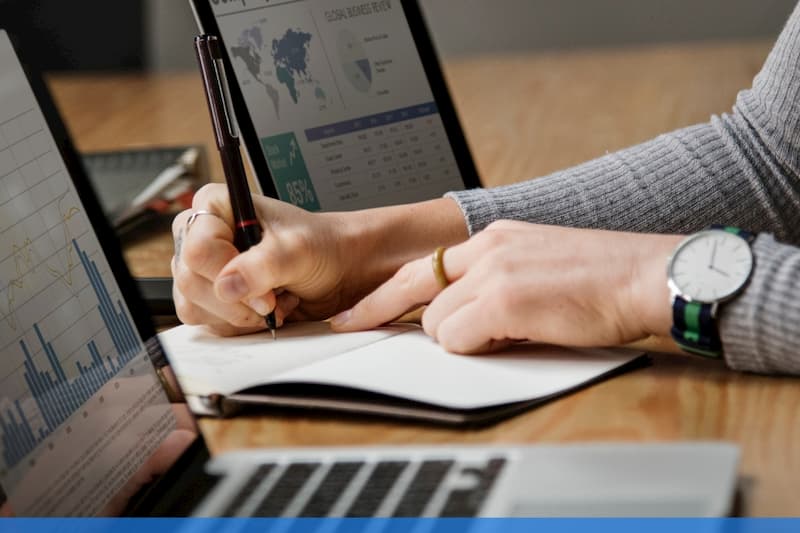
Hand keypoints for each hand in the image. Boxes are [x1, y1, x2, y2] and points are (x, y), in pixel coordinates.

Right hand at [171, 184, 467, 335]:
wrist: (337, 270)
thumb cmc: (321, 247)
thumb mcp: (298, 250)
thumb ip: (264, 265)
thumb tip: (227, 285)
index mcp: (215, 206)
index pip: (198, 248)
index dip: (228, 274)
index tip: (265, 290)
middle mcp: (202, 234)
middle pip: (191, 280)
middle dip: (236, 301)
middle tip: (272, 300)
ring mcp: (203, 268)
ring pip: (194, 305)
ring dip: (237, 314)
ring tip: (273, 301)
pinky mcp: (210, 296)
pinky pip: (206, 321)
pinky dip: (237, 324)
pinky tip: (264, 310)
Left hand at [333, 220, 681, 352]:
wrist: (649, 275)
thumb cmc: (605, 279)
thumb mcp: (539, 263)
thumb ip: (497, 280)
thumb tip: (467, 314)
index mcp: (495, 237)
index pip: (423, 265)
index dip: (383, 293)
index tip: (355, 311)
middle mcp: (487, 247)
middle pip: (415, 291)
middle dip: (388, 315)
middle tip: (351, 328)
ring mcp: (494, 272)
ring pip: (437, 322)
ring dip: (461, 338)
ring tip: (507, 334)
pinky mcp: (505, 300)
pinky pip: (458, 338)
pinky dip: (477, 348)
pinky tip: (516, 338)